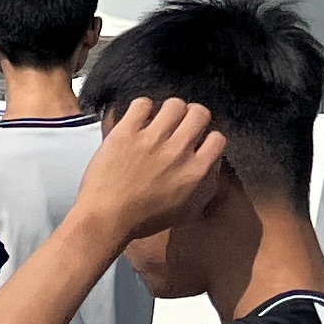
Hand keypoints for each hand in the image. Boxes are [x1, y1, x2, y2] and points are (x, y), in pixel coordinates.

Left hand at [73, 95, 230, 248]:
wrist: (106, 218)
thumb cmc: (142, 219)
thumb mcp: (185, 211)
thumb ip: (204, 187)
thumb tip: (212, 165)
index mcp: (195, 172)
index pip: (217, 138)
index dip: (207, 137)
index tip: (197, 140)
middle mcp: (178, 152)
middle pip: (199, 113)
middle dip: (192, 116)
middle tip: (180, 124)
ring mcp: (151, 140)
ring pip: (174, 104)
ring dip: (168, 110)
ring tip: (159, 120)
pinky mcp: (126, 132)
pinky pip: (142, 103)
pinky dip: (142, 108)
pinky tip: (138, 120)